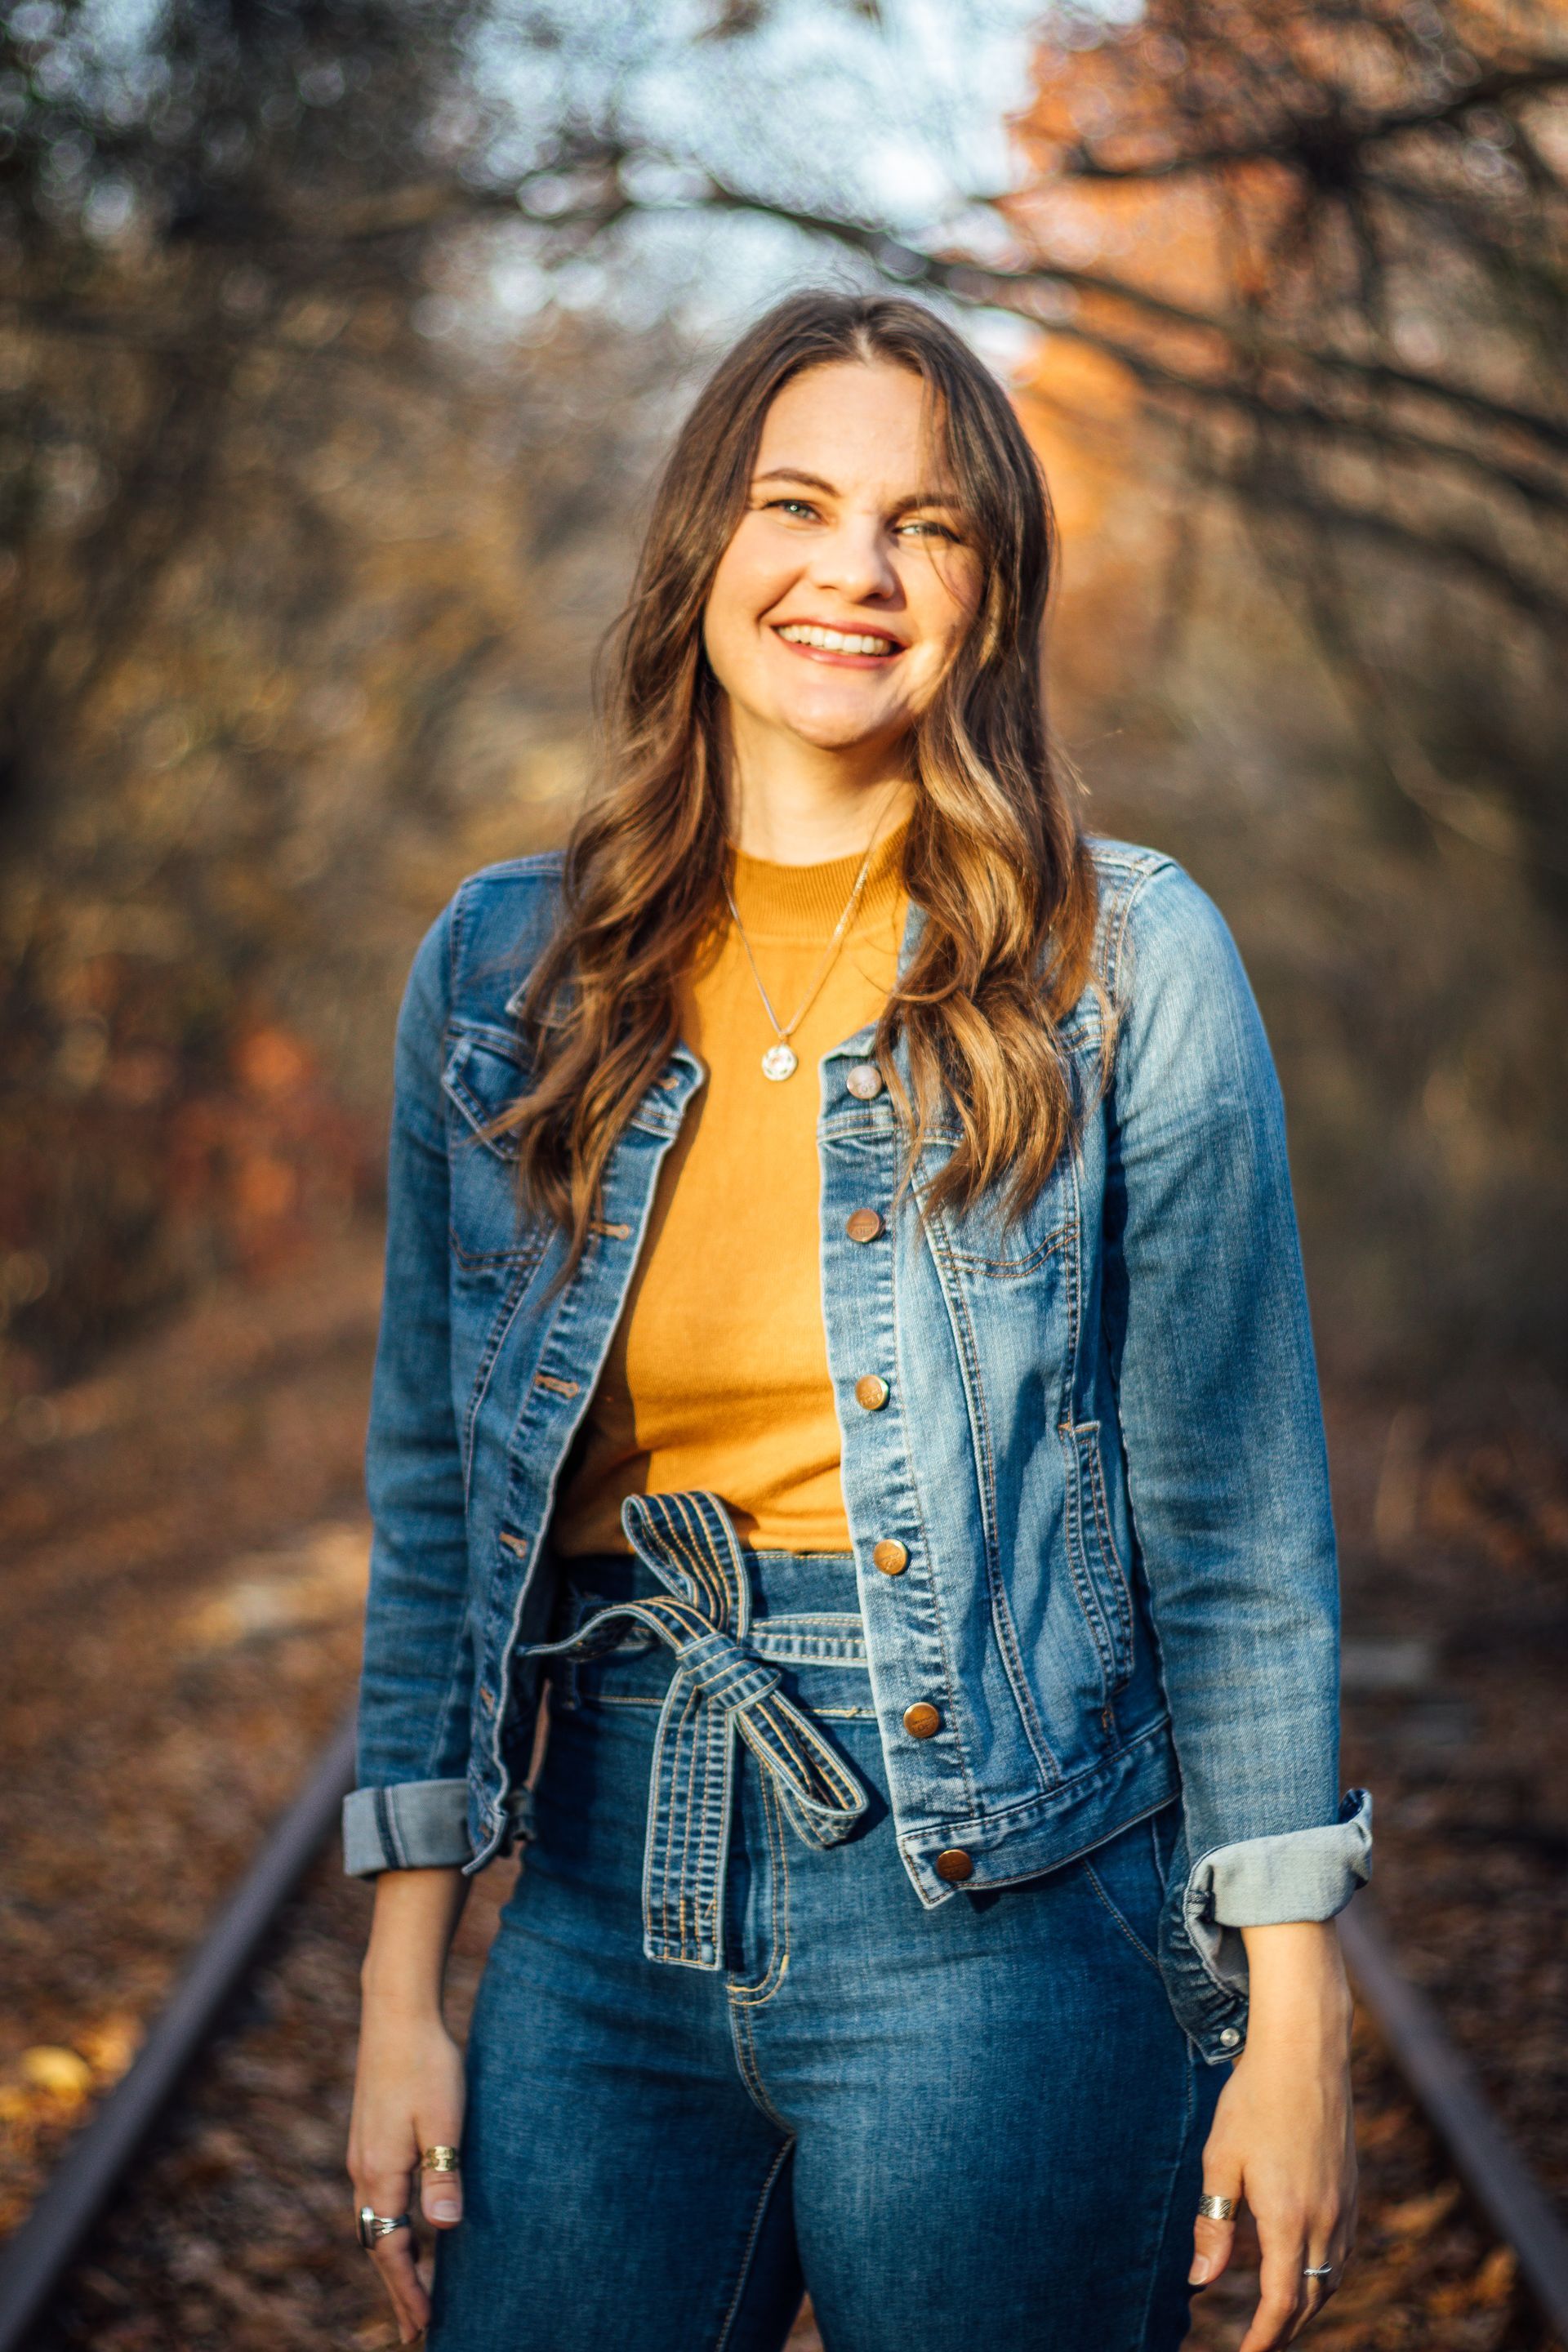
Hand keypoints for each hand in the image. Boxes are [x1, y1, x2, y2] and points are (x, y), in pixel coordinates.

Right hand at [349, 2003, 466, 2342]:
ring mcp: (362, 2152)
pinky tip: (407, 2225)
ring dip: (392, 2256)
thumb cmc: (427, 2063)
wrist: (396, 2013)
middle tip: (416, 2326)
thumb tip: (444, 2230)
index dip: (407, 2290)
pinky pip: (376, 2197)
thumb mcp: (444, 2120)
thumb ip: (443, 2174)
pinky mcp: (369, 2135)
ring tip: (415, 2286)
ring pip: (375, 2221)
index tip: (422, 2327)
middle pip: (377, 2243)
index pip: (391, 2249)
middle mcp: (363, 2169)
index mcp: (380, 2172)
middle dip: (397, 2286)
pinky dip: (389, 2225)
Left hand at [1190, 1921, 1357, 2349]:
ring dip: (1307, 2306)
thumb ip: (1214, 2225)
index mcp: (1287, 2218)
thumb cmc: (1254, 2099)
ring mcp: (1344, 2205)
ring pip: (1330, 2279)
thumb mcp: (1221, 2160)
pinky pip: (1341, 2252)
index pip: (1279, 2304)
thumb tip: (1200, 2282)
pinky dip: (1323, 2275)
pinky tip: (1304, 2270)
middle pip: (1310, 2301)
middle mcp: (1324, 2220)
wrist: (1305, 2052)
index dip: (1261, 2339)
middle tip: (1257, 2345)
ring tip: (1279, 2320)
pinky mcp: (1351, 2188)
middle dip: (1284, 2331)